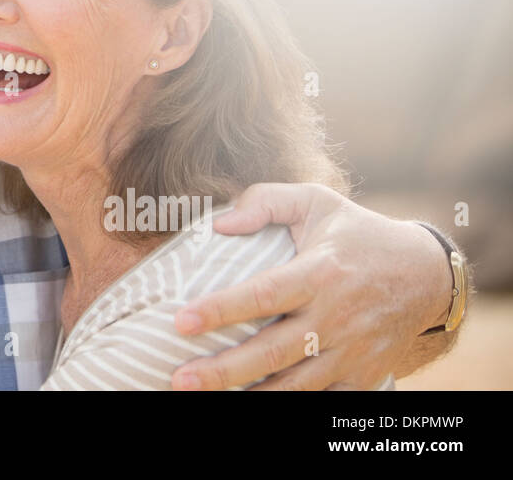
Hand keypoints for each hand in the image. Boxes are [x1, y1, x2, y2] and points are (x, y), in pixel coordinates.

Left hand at [168, 182, 452, 389]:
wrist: (426, 274)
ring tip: (204, 397)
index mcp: (319, 273)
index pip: (262, 295)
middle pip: (271, 352)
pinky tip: (252, 402)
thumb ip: (265, 202)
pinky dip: (288, 404)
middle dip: (222, 370)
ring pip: (293, 385)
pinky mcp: (362, 376)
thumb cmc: (357, 233)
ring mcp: (351, 352)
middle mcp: (335, 317)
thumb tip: (220, 223)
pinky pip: (321, 400)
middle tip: (180, 377)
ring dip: (249, 395)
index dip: (220, 310)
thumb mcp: (315, 202)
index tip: (181, 321)